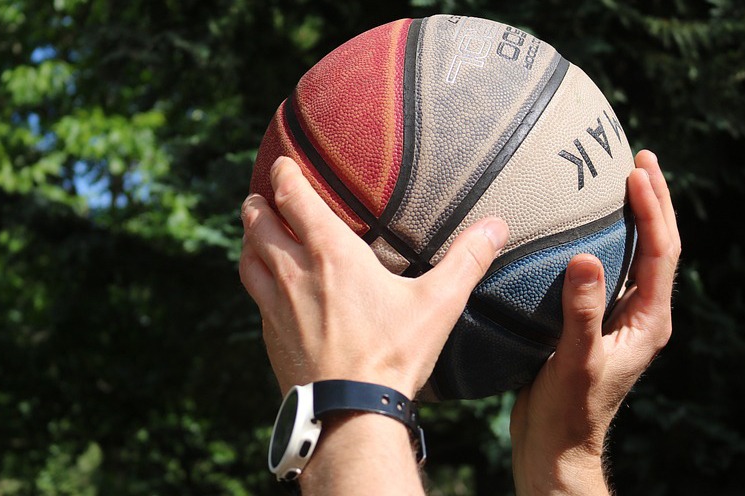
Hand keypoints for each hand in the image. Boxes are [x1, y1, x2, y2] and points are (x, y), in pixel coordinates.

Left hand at [239, 156, 508, 398]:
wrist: (348, 413)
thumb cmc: (392, 355)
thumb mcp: (437, 304)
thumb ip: (466, 260)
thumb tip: (496, 226)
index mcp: (330, 254)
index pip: (294, 198)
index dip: (285, 175)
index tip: (283, 163)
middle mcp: (293, 273)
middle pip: (259, 223)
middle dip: (259, 204)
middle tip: (263, 196)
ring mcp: (275, 306)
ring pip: (247, 258)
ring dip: (248, 239)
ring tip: (254, 233)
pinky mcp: (269, 336)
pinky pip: (254, 297)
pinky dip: (256, 281)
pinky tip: (268, 290)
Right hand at [509, 150, 680, 494]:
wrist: (556, 442)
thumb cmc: (570, 408)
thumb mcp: (576, 358)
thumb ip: (582, 310)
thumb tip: (586, 259)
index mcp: (649, 320)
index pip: (662, 252)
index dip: (653, 209)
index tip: (637, 171)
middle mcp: (640, 313)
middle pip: (657, 246)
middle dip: (653, 201)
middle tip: (640, 158)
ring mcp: (618, 317)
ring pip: (633, 255)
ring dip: (631, 216)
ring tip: (619, 180)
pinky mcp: (593, 321)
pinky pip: (606, 270)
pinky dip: (601, 239)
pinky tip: (580, 228)